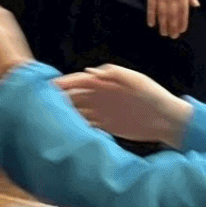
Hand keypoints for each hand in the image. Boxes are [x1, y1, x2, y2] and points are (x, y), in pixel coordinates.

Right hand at [55, 64, 192, 146]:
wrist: (168, 121)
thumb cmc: (154, 97)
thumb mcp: (137, 81)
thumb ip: (115, 75)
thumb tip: (89, 72)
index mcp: (106, 82)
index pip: (78, 81)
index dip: (62, 83)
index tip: (46, 89)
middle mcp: (101, 95)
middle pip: (73, 96)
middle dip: (57, 100)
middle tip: (37, 108)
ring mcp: (102, 111)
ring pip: (76, 111)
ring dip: (62, 116)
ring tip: (44, 123)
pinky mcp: (105, 125)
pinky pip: (84, 125)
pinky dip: (74, 128)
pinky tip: (62, 134)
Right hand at [147, 0, 199, 38]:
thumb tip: (196, 6)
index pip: (183, 12)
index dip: (182, 23)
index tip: (182, 30)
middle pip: (173, 16)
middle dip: (173, 27)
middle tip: (173, 36)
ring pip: (162, 14)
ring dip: (163, 25)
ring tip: (163, 33)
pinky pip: (151, 8)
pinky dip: (151, 16)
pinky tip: (151, 24)